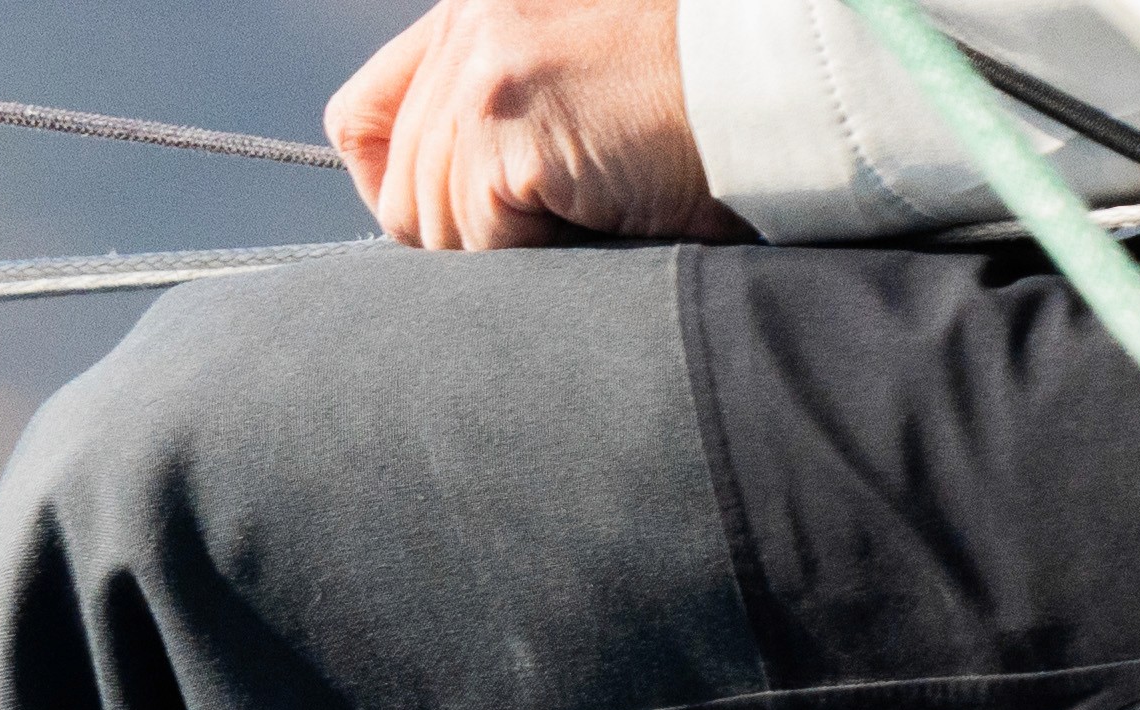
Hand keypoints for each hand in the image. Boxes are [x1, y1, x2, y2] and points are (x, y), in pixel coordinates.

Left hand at [328, 0, 737, 248]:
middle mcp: (466, 22)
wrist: (777, 87)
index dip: (388, 187)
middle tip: (552, 232)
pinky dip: (537, 254)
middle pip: (397, 187)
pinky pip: (479, 238)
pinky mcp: (504, 120)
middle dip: (463, 237)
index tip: (445, 228)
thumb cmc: (703, 103)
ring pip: (433, 225)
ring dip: (509, 250)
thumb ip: (499, 111)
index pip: (362, 115)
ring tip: (586, 216)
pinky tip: (596, 217)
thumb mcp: (574, 81)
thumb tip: (430, 215)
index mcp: (475, 9)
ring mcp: (481, 68)